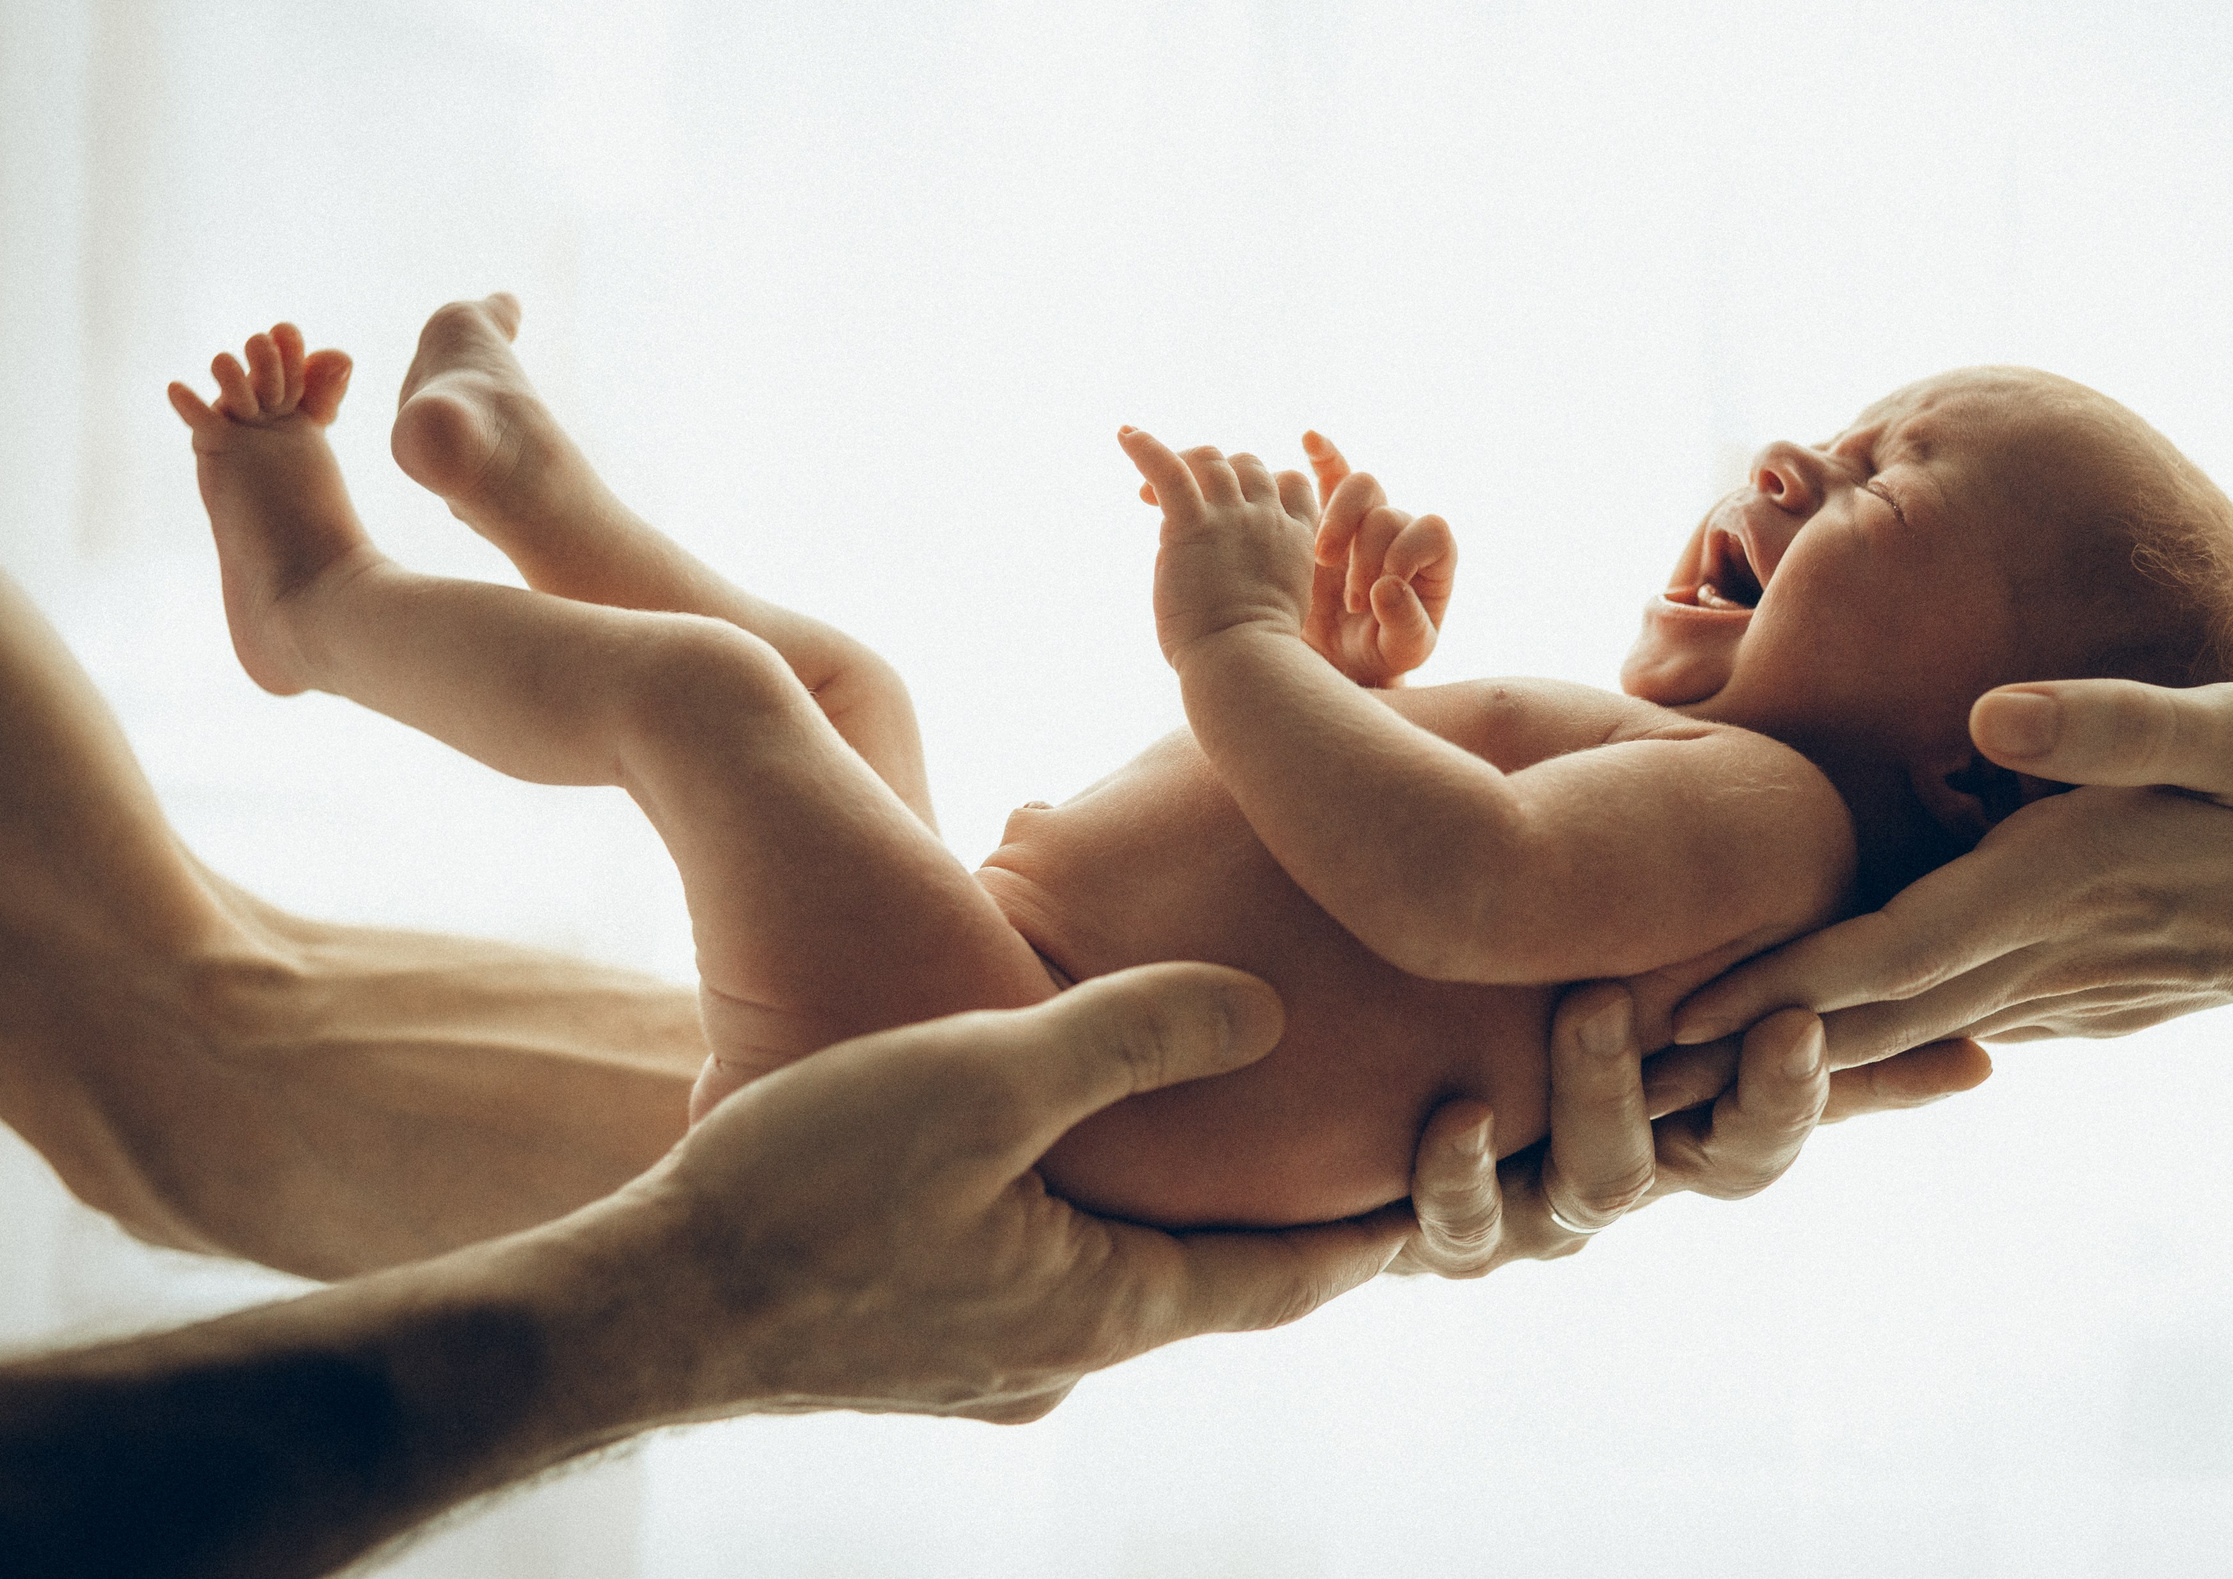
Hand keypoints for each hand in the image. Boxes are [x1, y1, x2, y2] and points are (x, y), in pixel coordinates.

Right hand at [634, 963, 1409, 1420]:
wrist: (647, 1304)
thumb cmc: (807, 1187)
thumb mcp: (981, 1079)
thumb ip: (1129, 1036)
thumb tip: (1264, 1010)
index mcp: (1100, 1308)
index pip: (1279, 1282)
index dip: (1365, 1238)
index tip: (1441, 1201)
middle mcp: (1057, 1359)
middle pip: (1208, 1290)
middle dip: (1279, 1233)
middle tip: (1349, 1163)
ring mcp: (982, 1366)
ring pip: (1119, 1288)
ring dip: (1174, 1229)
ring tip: (1215, 1156)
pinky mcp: (919, 1347)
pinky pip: (1042, 1286)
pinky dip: (1087, 1233)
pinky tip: (1058, 1178)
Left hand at [1121, 427, 1321, 669]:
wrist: (1243, 662)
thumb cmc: (1255, 654)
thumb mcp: (1278, 605)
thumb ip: (1262, 572)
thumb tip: (1225, 567)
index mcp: (1295, 539)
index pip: (1288, 481)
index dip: (1263, 482)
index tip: (1234, 502)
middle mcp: (1267, 519)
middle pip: (1248, 464)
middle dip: (1217, 472)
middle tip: (1180, 500)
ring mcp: (1233, 518)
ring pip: (1212, 461)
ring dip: (1183, 464)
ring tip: (1148, 494)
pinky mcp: (1194, 525)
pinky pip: (1170, 470)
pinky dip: (1146, 448)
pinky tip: (1125, 436)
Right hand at [1298, 432, 1455, 686]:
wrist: (1334, 664)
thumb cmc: (1379, 659)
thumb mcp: (1403, 653)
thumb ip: (1405, 623)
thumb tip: (1388, 587)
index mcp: (1433, 562)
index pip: (1432, 531)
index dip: (1404, 555)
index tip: (1375, 596)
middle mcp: (1401, 533)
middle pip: (1388, 511)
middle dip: (1365, 554)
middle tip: (1347, 600)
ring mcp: (1363, 522)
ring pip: (1359, 487)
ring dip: (1337, 521)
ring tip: (1320, 562)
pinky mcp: (1326, 518)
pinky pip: (1330, 473)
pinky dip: (1323, 454)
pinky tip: (1310, 440)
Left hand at [1388, 982, 1990, 1276]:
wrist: (1406, 1081)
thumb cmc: (1579, 1032)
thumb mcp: (1704, 1025)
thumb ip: (1825, 1037)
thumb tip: (1984, 1063)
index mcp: (1676, 1140)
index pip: (1752, 1142)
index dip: (1780, 1095)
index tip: (1797, 1025)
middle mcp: (1606, 1186)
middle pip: (1636, 1174)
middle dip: (1618, 1090)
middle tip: (1602, 1000)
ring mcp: (1518, 1219)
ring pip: (1544, 1207)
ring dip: (1530, 1135)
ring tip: (1507, 1071)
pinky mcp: (1426, 1234)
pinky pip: (1439, 1233)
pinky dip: (1445, 1186)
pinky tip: (1455, 1120)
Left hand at [1669, 679, 2232, 1064]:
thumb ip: (2114, 726)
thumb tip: (1991, 717)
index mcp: (2054, 891)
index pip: (1884, 953)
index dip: (1772, 987)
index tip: (1666, 1017)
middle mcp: (2035, 961)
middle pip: (1860, 1014)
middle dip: (1737, 1048)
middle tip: (1610, 1069)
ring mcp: (2050, 993)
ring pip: (1890, 1031)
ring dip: (1780, 1053)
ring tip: (1663, 1066)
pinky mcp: (2066, 995)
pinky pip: (1939, 1023)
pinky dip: (1857, 1036)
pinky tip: (1791, 1037)